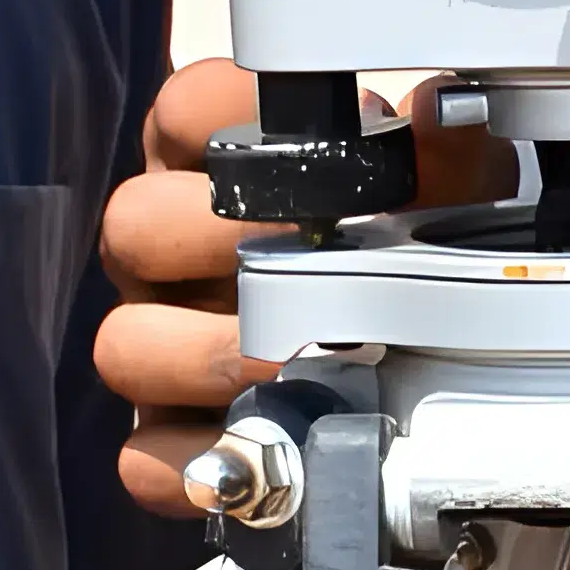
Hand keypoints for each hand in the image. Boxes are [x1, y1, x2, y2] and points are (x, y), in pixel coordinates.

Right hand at [94, 60, 509, 519]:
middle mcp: (172, 250)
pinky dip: (192, 460)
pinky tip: (258, 447)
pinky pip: (140, 456)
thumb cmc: (412, 251)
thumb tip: (446, 124)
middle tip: (296, 261)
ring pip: (121, 342)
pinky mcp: (169, 432)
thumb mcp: (447, 196)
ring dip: (204, 355)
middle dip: (212, 242)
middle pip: (132, 225)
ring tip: (283, 363)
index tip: (295, 141)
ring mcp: (161, 342)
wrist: (419, 353)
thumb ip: (447, 157)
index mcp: (220, 167)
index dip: (223, 117)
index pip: (183, 110)